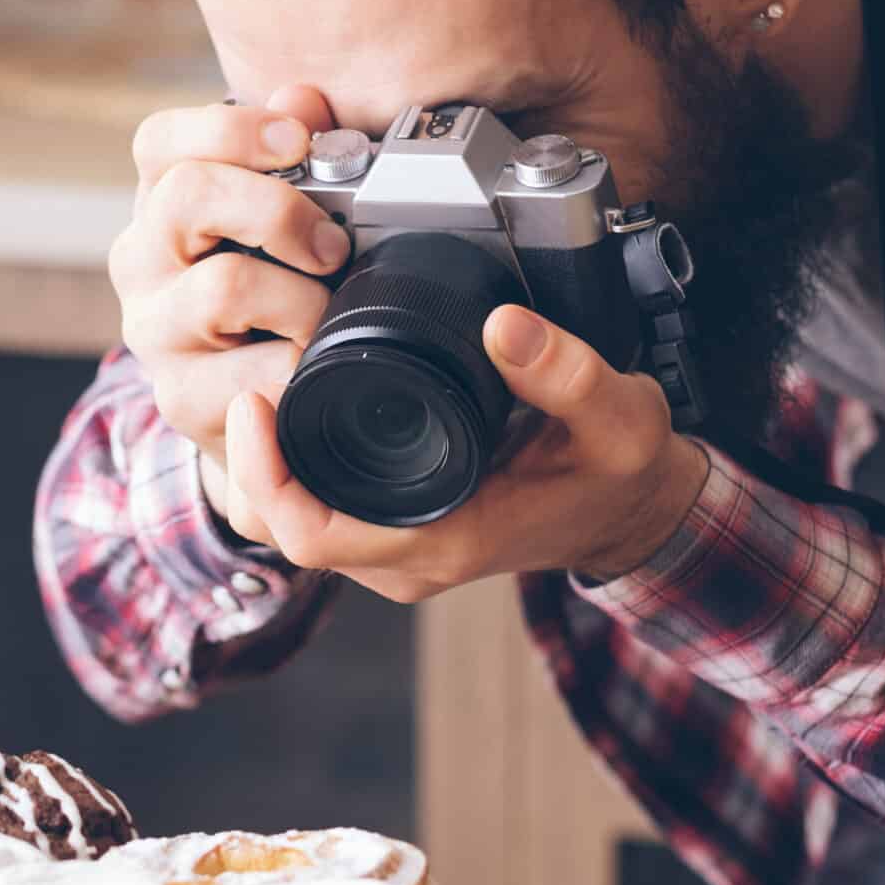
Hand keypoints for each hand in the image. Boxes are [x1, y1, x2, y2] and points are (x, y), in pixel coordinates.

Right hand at [112, 85, 352, 533]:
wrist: (253, 408)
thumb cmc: (271, 298)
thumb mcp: (281, 220)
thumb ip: (293, 152)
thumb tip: (303, 96)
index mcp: (160, 203)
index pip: (162, 142)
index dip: (231, 128)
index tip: (296, 140)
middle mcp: (139, 261)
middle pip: (189, 195)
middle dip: (278, 211)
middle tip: (330, 245)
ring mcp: (152, 331)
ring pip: (222, 286)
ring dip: (298, 297)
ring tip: (323, 314)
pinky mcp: (178, 397)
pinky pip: (251, 371)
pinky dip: (298, 362)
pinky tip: (310, 362)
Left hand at [219, 306, 712, 599]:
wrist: (633, 510)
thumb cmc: (622, 471)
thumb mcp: (620, 419)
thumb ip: (569, 373)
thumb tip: (503, 324)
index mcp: (447, 538)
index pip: (315, 533)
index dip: (266, 474)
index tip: (256, 401)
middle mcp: (410, 560)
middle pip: (285, 529)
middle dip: (251, 463)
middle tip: (251, 380)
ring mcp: (399, 555)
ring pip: (296, 525)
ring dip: (267, 468)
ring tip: (264, 389)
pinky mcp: (397, 534)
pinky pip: (321, 513)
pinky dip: (295, 472)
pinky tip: (294, 414)